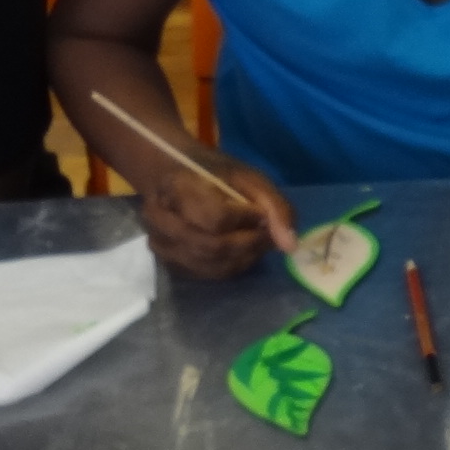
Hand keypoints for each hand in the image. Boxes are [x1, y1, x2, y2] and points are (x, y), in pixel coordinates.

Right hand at [136, 151, 296, 279]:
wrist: (175, 175)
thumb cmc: (214, 174)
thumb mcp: (250, 178)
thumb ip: (275, 207)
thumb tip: (290, 246)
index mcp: (177, 187)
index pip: (215, 219)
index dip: (246, 221)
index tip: (260, 212)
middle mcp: (159, 218)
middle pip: (212, 247)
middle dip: (248, 244)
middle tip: (265, 234)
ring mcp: (159, 242)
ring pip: (210, 265)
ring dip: (242, 258)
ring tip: (255, 242)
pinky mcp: (166, 261)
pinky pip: (204, 274)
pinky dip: (230, 267)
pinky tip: (240, 253)